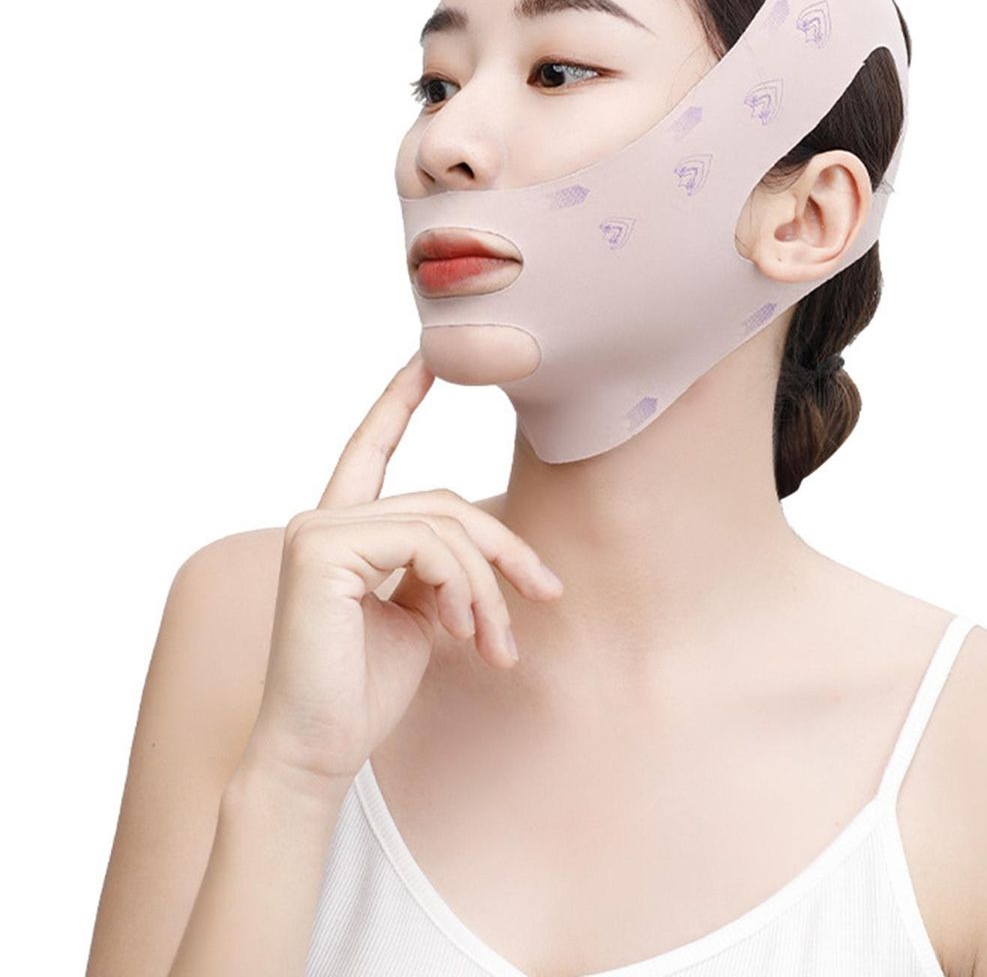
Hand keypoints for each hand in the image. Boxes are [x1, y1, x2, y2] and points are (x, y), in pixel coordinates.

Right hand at [241, 350, 562, 795]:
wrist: (320, 752)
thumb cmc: (365, 690)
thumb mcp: (419, 615)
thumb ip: (440, 569)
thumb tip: (483, 556)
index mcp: (343, 531)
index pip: (371, 449)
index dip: (398, 401)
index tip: (427, 359)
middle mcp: (322, 521)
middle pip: (442, 502)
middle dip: (503, 549)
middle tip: (543, 597)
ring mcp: (317, 531)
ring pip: (442, 524)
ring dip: (486, 585)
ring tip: (495, 642)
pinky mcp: (321, 550)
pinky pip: (426, 543)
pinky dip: (462, 586)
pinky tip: (462, 631)